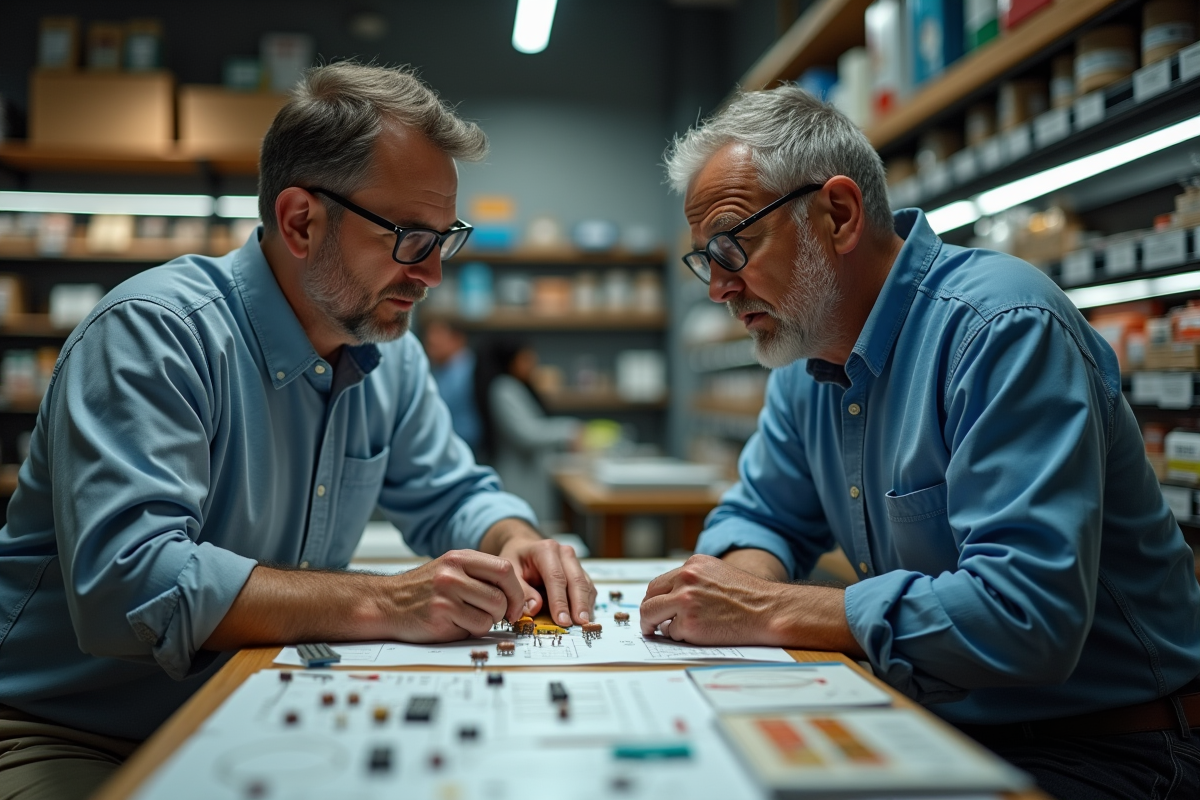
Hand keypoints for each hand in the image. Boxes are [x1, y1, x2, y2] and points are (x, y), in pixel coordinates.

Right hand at [383, 550, 526, 641]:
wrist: (386, 602)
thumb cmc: (423, 589)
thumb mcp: (450, 569)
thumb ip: (480, 575)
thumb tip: (518, 596)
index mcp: (460, 557)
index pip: (505, 569)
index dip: (516, 590)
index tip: (514, 604)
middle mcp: (453, 573)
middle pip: (501, 595)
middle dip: (504, 610)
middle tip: (496, 616)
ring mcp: (446, 594)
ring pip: (491, 615)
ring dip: (486, 622)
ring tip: (468, 618)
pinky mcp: (440, 616)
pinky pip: (475, 629)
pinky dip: (471, 631)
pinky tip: (455, 624)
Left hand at [498, 535, 596, 626]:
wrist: (525, 549)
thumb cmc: (516, 561)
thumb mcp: (510, 573)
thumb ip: (521, 591)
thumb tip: (534, 609)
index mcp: (546, 550)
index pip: (555, 577)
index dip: (560, 600)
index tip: (562, 620)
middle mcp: (564, 554)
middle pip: (576, 580)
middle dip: (578, 604)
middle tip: (579, 623)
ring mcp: (575, 562)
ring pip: (585, 584)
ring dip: (585, 605)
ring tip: (583, 623)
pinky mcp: (581, 572)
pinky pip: (588, 588)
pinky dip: (587, 603)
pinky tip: (584, 617)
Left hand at [640, 554, 864, 655]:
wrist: (769, 610)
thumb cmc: (748, 596)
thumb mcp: (718, 574)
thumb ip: (694, 580)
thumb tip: (671, 595)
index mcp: (692, 565)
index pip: (660, 582)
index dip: (656, 598)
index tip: (655, 607)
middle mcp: (685, 579)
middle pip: (650, 597)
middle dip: (649, 612)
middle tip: (651, 625)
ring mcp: (685, 601)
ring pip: (652, 615)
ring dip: (656, 625)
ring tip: (665, 631)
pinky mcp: (688, 623)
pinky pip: (672, 633)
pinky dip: (680, 636)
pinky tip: (698, 634)